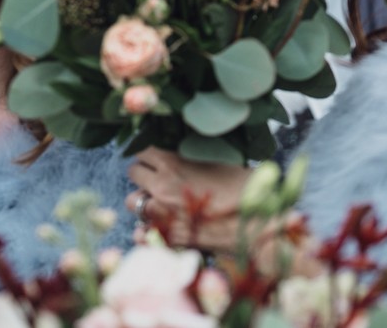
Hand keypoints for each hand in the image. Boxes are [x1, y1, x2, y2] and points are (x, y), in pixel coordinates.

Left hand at [126, 147, 250, 252]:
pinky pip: (139, 230)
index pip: (144, 148)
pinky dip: (145, 227)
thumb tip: (193, 154)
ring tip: (160, 200)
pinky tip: (160, 225)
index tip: (160, 155)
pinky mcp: (163, 236)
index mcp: (177, 163)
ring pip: (132, 200)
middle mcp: (162, 185)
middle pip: (134, 171)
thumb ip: (202, 159)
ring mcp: (159, 212)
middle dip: (144, 172)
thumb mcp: (228, 164)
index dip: (152, 152)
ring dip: (143, 198)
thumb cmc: (248, 191)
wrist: (254, 227)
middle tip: (159, 176)